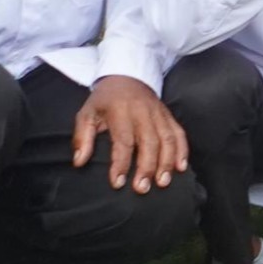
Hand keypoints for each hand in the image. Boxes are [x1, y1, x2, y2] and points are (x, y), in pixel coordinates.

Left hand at [70, 75, 186, 191]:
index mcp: (120, 110)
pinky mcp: (168, 115)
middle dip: (147, 167)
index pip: (123, 140)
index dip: (121, 163)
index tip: (118, 183)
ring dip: (167, 161)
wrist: (126, 75)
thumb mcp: (87, 113)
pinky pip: (179, 132)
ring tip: (163, 182)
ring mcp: (158, 112)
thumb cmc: (105, 100)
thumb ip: (82, 137)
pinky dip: (182, 150)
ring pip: (167, 138)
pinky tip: (181, 167)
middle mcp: (142, 111)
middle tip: (142, 188)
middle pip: (149, 141)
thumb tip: (79, 161)